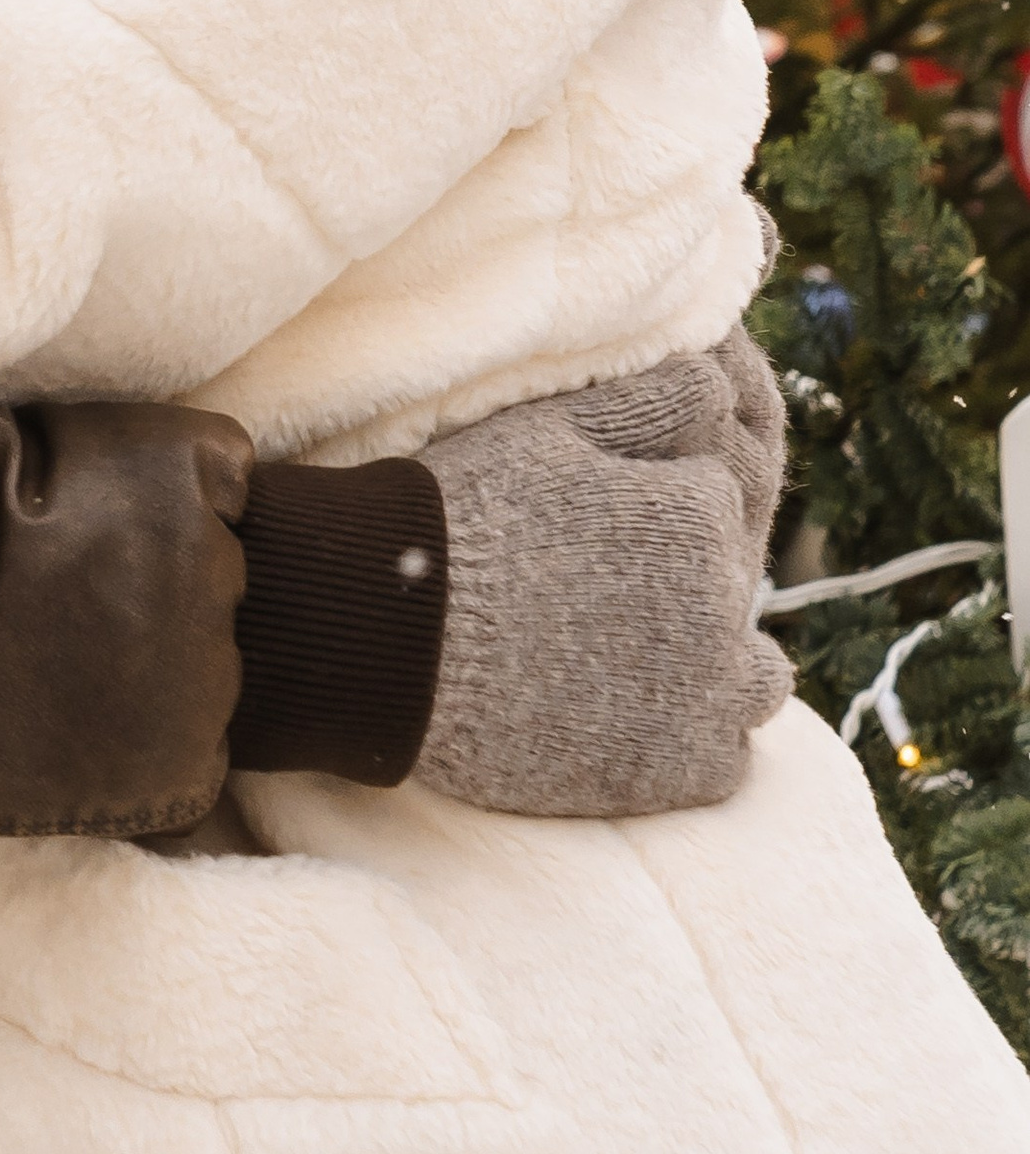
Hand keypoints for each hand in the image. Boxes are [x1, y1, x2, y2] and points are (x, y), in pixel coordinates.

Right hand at [413, 327, 792, 818]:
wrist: (396, 634)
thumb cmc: (463, 516)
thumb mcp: (547, 433)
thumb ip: (644, 402)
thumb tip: (714, 380)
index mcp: (696, 514)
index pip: (711, 503)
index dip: (653, 509)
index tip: (591, 528)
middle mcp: (721, 606)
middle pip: (729, 588)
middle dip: (680, 585)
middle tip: (595, 596)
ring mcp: (707, 698)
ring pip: (757, 679)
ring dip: (716, 669)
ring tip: (637, 665)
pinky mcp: (682, 773)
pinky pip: (727, 758)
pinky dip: (690, 743)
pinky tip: (628, 722)